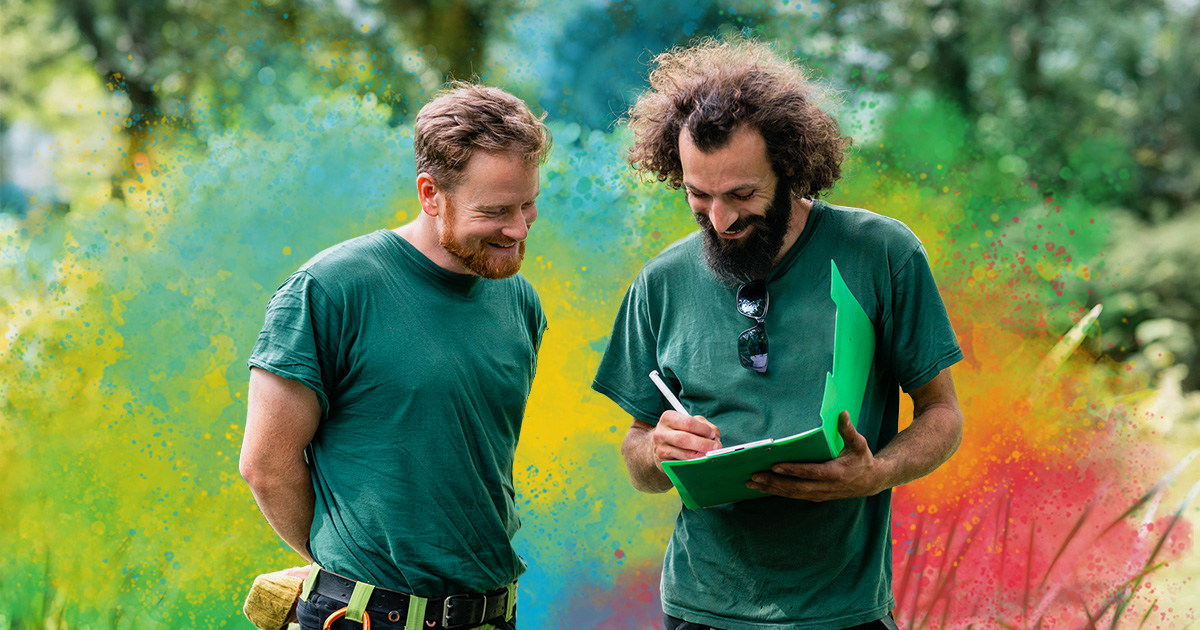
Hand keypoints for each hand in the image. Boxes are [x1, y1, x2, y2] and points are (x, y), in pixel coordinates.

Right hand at [652, 410, 721, 465]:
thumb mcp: (692, 423)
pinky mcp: (663, 463)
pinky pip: (682, 465)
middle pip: (684, 439)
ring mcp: (660, 449)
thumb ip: (705, 427)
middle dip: (703, 444)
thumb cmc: (681, 430)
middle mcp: (661, 433)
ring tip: (710, 455)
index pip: (688, 422)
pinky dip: (694, 464)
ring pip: (684, 455)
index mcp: (668, 418)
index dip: (703, 429)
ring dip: (701, 456)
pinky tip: (701, 462)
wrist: (662, 444)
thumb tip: (715, 440)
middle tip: (716, 447)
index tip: (712, 434)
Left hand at [745, 411, 883, 501]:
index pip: (811, 472)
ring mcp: (819, 494)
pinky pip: (793, 496)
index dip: (793, 470)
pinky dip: (776, 492)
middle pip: (796, 487)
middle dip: (773, 482)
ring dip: (770, 489)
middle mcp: (825, 487)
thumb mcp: (859, 444)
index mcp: (835, 473)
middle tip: (754, 476)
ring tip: (751, 483)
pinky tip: (762, 488)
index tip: (775, 465)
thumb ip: (848, 430)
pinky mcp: (814, 496)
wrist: (870, 482)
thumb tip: (842, 413)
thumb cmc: (863, 460)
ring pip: (791, 494)